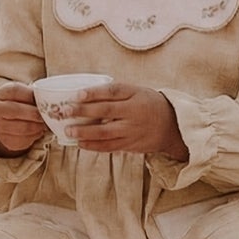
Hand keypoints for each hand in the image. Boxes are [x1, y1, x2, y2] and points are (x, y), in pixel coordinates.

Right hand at [0, 81, 47, 155]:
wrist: (3, 118)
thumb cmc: (16, 102)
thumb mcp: (21, 93)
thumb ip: (33, 94)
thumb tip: (50, 101)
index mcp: (1, 94)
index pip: (17, 92)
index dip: (32, 96)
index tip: (44, 100)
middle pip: (19, 111)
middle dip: (37, 113)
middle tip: (48, 114)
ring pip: (25, 128)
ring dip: (39, 126)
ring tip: (43, 122)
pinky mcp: (7, 141)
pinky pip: (26, 140)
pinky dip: (36, 135)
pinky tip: (36, 130)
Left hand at [66, 81, 187, 157]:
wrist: (173, 126)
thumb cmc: (148, 104)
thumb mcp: (137, 91)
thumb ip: (115, 92)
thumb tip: (85, 93)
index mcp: (134, 95)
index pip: (112, 91)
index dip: (93, 93)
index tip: (76, 94)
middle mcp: (133, 113)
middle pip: (105, 111)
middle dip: (83, 112)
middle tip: (65, 112)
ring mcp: (132, 130)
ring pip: (105, 132)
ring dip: (85, 133)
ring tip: (68, 131)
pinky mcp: (131, 145)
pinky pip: (110, 146)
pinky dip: (94, 146)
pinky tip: (81, 144)